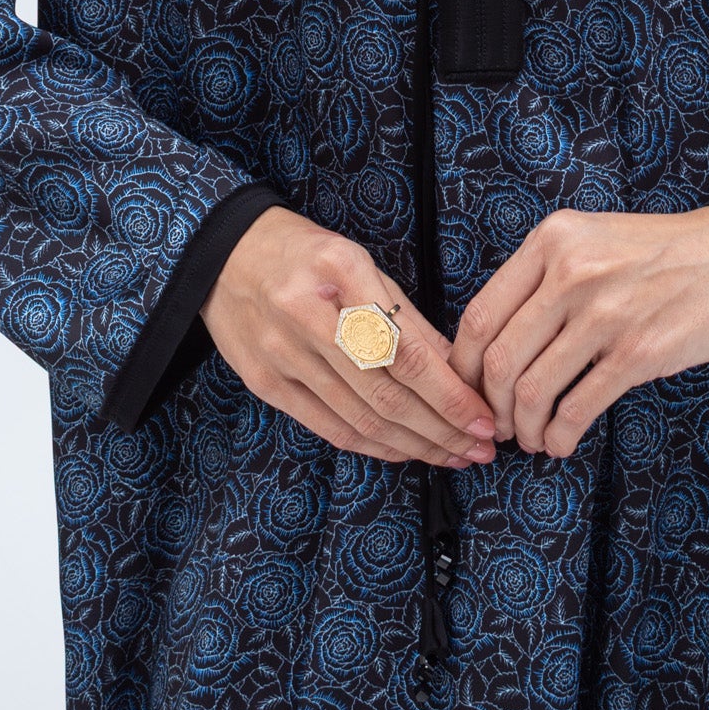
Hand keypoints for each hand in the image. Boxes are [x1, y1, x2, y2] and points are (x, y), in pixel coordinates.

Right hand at [202, 207, 496, 471]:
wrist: (224, 254)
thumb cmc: (304, 254)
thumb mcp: (360, 263)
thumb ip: (406, 317)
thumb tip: (457, 370)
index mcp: (342, 272)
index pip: (407, 351)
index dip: (450, 395)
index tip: (484, 419)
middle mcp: (308, 316)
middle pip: (386, 393)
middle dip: (441, 429)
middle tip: (480, 449)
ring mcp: (281, 354)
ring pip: (360, 418)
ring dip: (414, 445)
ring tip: (452, 456)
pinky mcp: (265, 383)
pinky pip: (327, 427)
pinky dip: (372, 445)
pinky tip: (404, 450)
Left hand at [448, 207, 708, 458]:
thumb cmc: (667, 253)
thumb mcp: (594, 239)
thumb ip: (547, 276)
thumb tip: (499, 342)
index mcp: (553, 240)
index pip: (479, 314)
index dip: (464, 367)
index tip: (469, 392)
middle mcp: (571, 271)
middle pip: (498, 358)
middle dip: (492, 406)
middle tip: (501, 427)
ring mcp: (604, 312)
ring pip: (532, 389)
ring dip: (525, 427)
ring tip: (533, 438)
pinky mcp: (638, 352)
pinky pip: (577, 407)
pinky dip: (561, 435)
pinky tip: (563, 442)